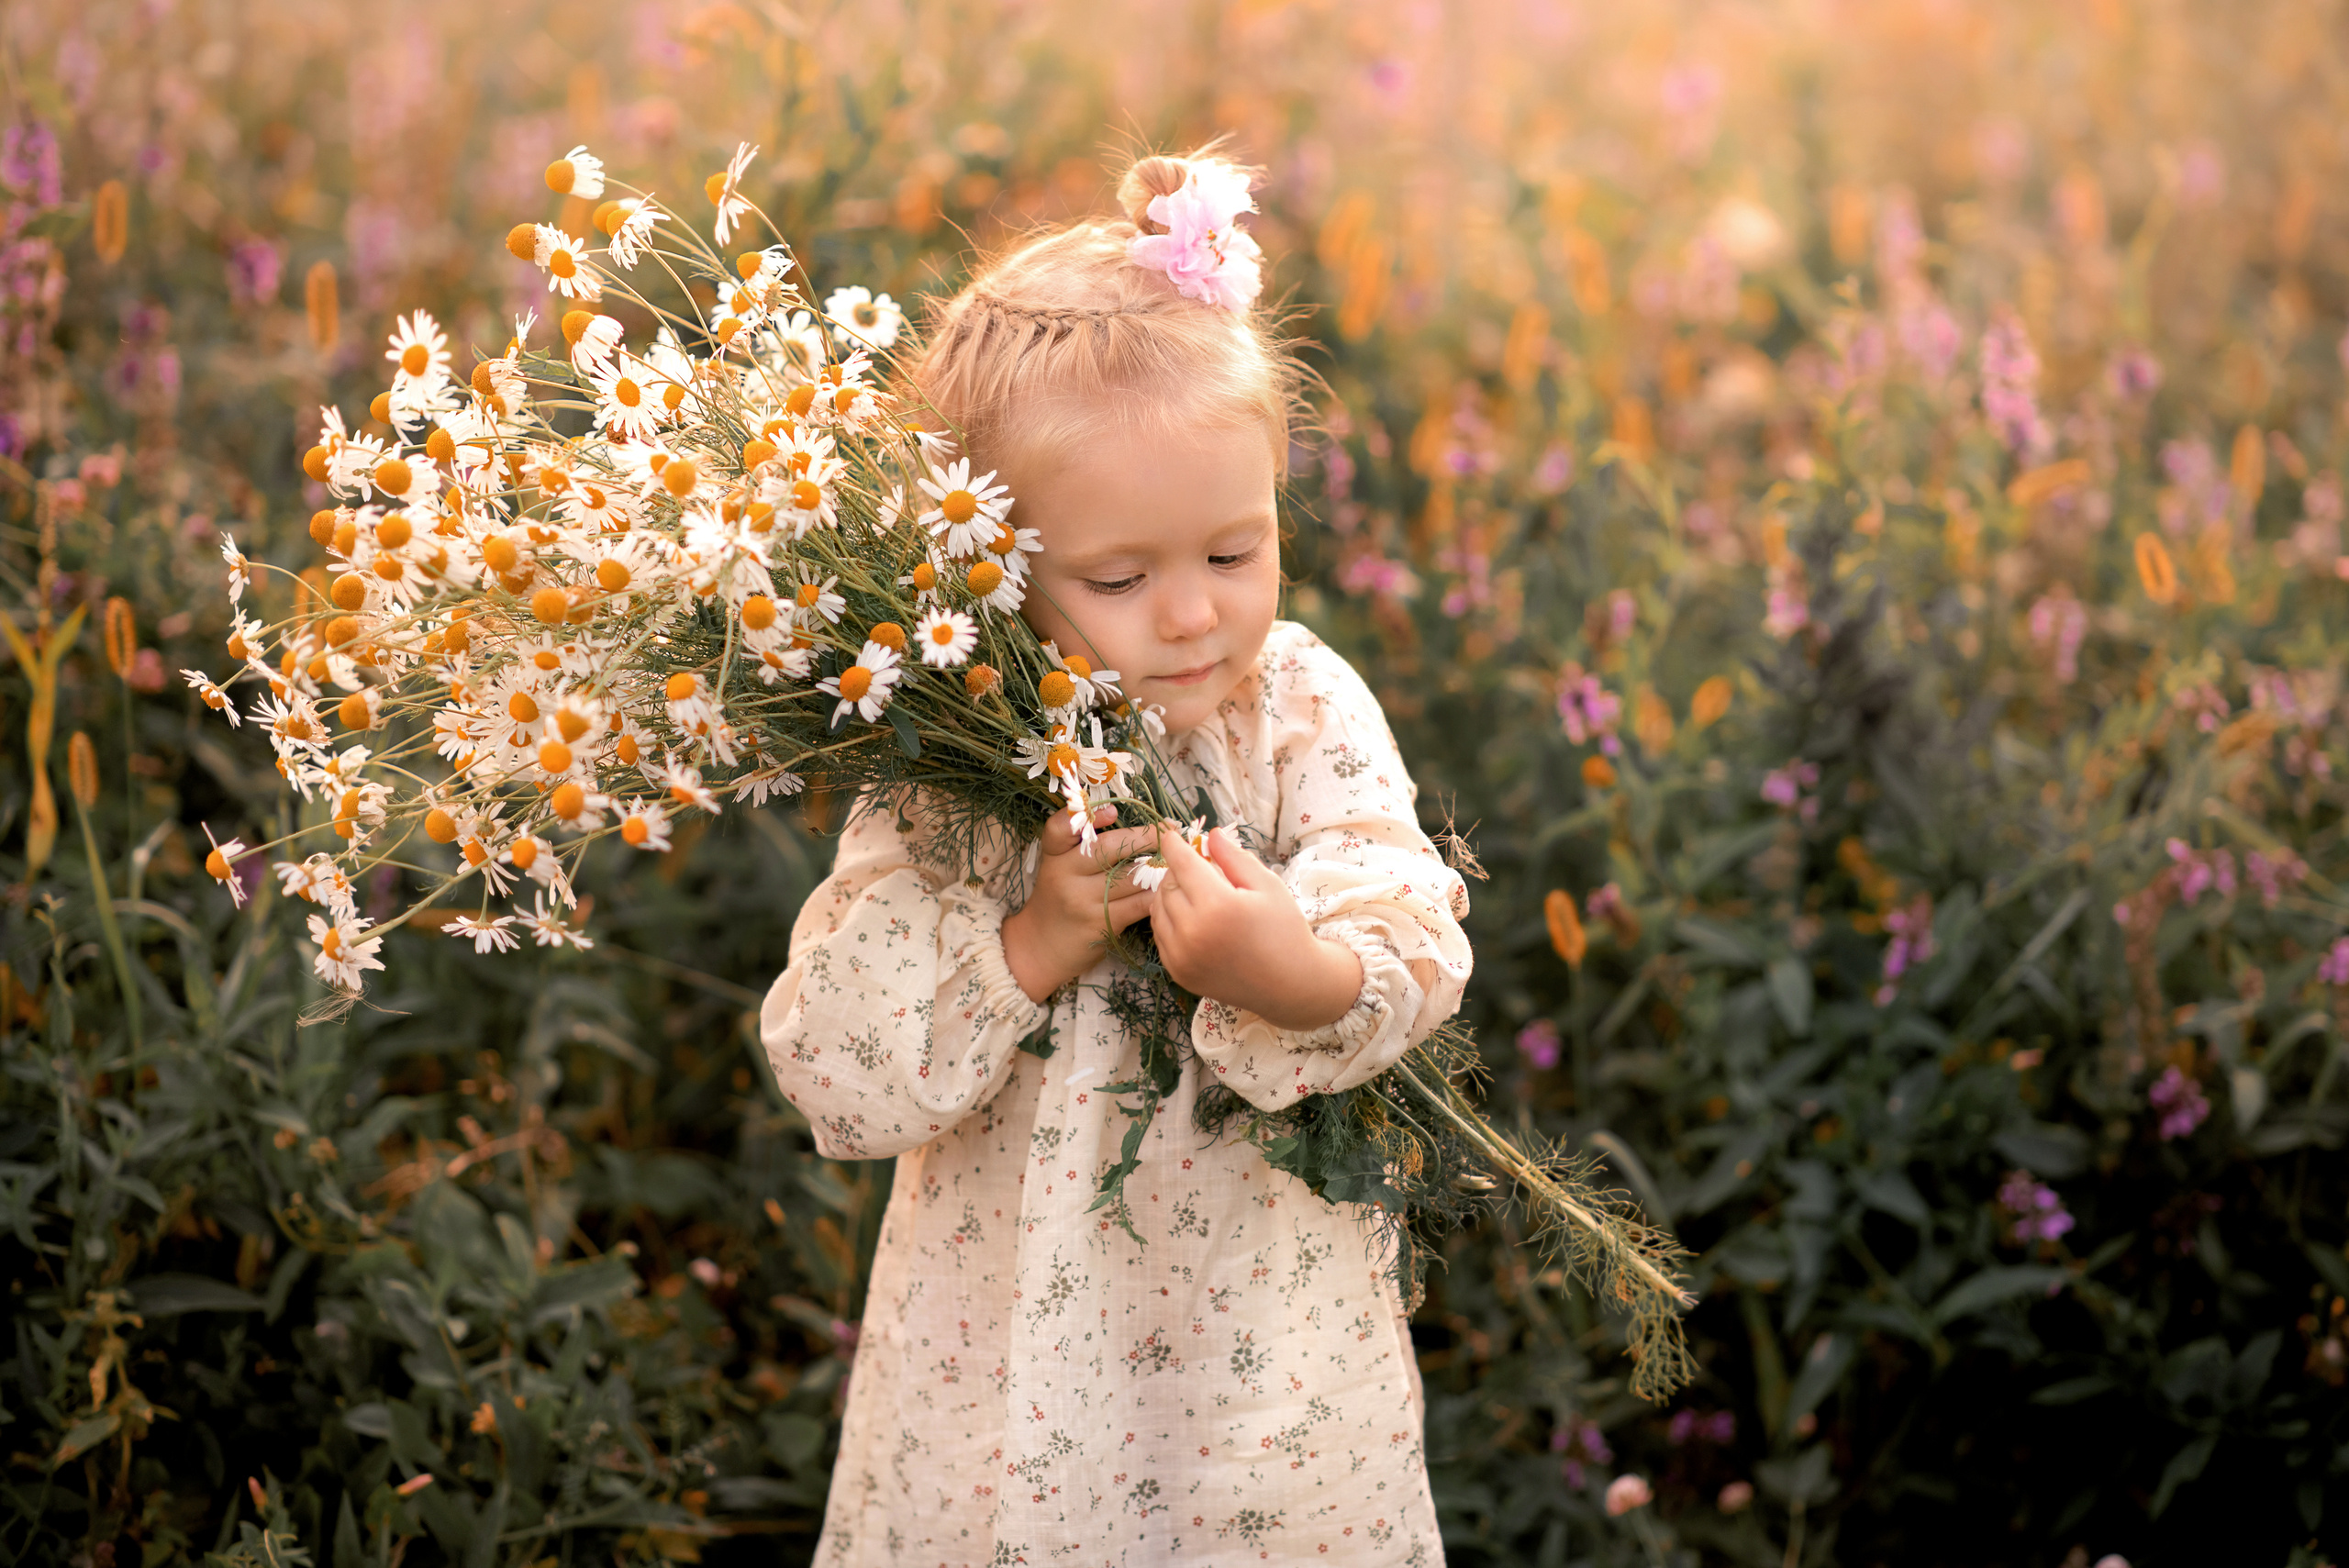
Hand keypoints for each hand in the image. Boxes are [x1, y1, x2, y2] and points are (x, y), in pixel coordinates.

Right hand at [1000, 806, 1156, 1003]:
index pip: (1059, 829)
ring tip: (1176, 857)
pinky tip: (1167, 886)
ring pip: (1130, 876)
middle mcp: (1064, 876)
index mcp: (1053, 857)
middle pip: (1108, 849)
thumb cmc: (1059, 898)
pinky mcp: (1101, 924)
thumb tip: (1117, 815)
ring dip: (1157, 866)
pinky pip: (1138, 903)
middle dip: (1144, 837)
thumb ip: (1079, 843)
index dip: (1085, 817)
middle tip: (1168, 830)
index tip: (1113, 811)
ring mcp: (1083, 902)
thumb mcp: (1058, 866)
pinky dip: (1156, 893)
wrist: (1042, 947)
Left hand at [1149, 826, 1362, 1031]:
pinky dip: (1169, 919)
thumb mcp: (1266, 885)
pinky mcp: (1178, 973)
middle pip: (1168, 885)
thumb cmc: (1284, 929)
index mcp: (1218, 906)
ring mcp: (1182, 957)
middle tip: (1198, 868)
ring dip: (1170, 893)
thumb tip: (1209, 834)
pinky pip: (1160, 934)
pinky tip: (1191, 916)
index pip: (1183, 863)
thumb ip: (1234, 857)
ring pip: (1158, 909)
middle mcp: (1193, 933)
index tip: (1170, 832)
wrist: (1290, 985)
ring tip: (1195, 891)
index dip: (1174, 844)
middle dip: (1178, 870)